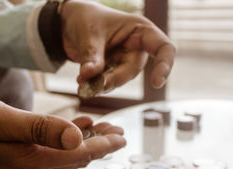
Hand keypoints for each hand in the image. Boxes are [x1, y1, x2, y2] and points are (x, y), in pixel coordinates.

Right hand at [0, 90, 125, 168]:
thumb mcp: (1, 119)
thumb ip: (41, 129)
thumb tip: (78, 137)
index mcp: (30, 159)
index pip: (78, 154)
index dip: (103, 145)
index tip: (121, 137)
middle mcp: (30, 165)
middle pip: (76, 156)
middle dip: (101, 144)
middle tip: (119, 131)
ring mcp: (23, 161)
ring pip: (66, 153)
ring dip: (87, 140)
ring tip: (106, 127)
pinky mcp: (17, 152)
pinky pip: (51, 148)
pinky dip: (68, 137)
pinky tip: (77, 125)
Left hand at [60, 0, 175, 90]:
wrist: (68, 23)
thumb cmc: (85, 18)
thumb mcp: (88, 33)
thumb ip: (91, 55)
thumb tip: (89, 76)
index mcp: (140, 30)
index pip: (163, 48)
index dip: (164, 66)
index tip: (156, 83)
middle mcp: (136, 47)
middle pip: (134, 69)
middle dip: (115, 78)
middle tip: (95, 85)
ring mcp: (124, 60)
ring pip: (120, 79)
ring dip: (103, 84)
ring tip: (83, 85)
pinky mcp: (112, 70)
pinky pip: (108, 82)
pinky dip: (96, 85)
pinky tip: (83, 84)